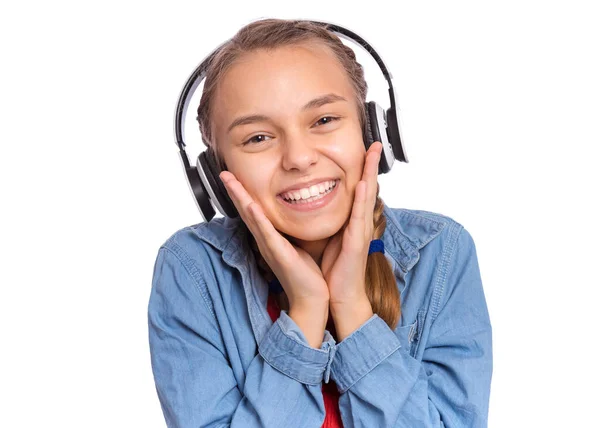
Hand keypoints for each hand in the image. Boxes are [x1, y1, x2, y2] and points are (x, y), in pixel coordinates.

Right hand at [219, 171, 329, 306]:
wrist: (311, 298)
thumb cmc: (306, 274)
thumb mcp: (297, 244)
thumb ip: (291, 230)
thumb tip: (296, 213)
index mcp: (270, 237)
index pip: (253, 211)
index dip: (242, 193)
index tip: (235, 176)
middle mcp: (265, 241)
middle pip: (245, 211)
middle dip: (234, 191)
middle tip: (224, 172)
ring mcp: (269, 247)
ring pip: (251, 218)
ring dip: (240, 198)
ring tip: (230, 181)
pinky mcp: (278, 254)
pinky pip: (266, 233)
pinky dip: (258, 219)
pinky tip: (251, 206)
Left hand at [320, 141, 381, 306]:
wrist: (338, 297)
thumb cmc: (333, 271)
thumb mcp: (329, 240)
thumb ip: (328, 223)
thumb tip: (313, 207)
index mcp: (351, 223)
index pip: (358, 190)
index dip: (362, 170)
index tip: (364, 149)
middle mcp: (359, 224)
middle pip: (367, 188)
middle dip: (371, 165)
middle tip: (376, 143)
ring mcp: (360, 233)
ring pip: (367, 197)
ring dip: (371, 174)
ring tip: (373, 153)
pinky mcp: (356, 243)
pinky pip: (359, 218)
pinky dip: (363, 200)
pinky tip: (364, 184)